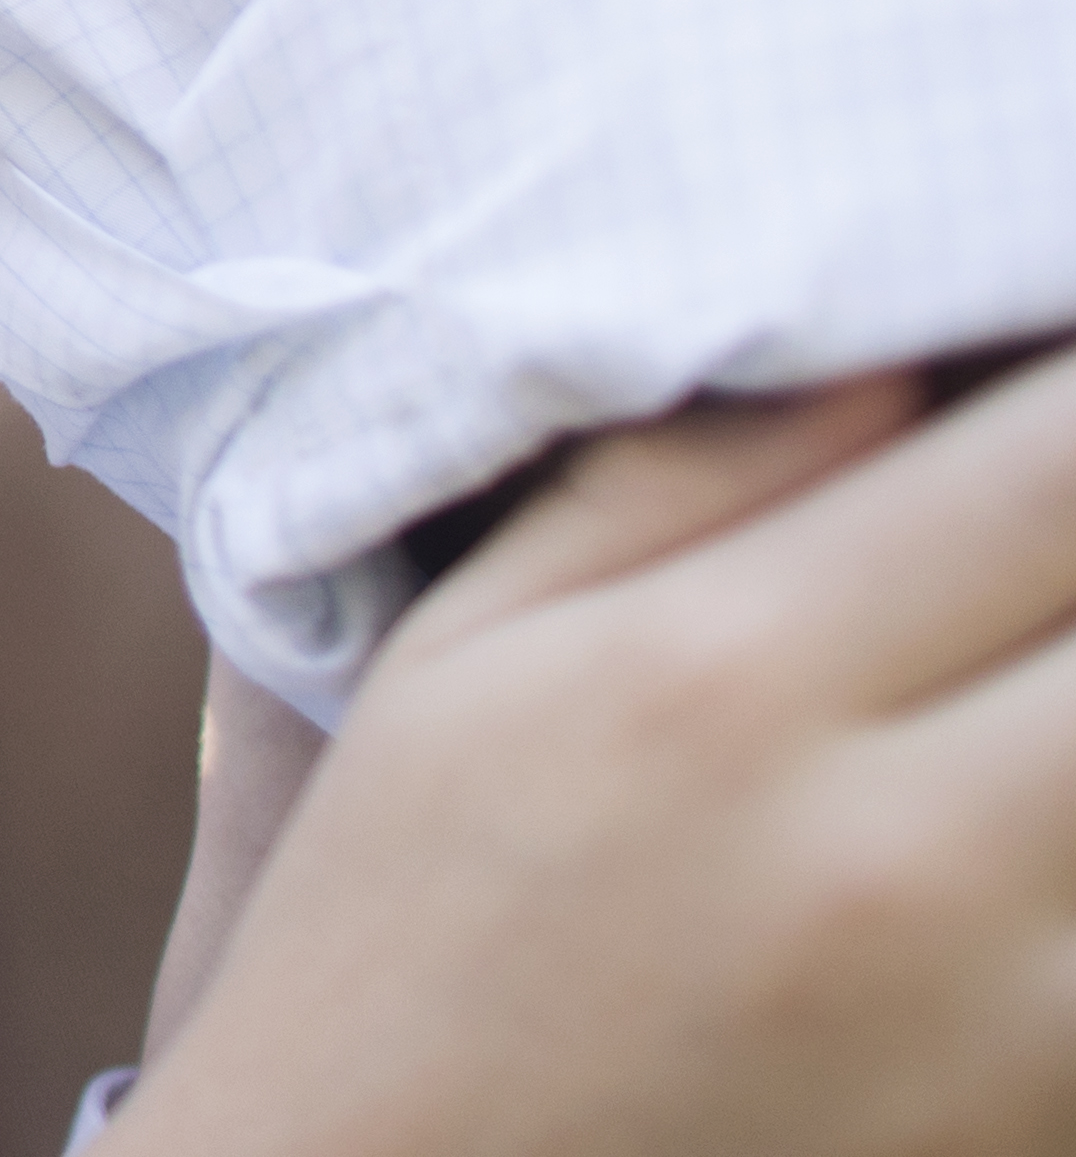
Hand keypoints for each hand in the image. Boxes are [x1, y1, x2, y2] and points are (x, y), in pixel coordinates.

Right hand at [125, 356, 1075, 1155]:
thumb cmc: (412, 920)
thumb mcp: (470, 652)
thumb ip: (675, 480)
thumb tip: (887, 344)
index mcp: (721, 681)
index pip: (1052, 467)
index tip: (1059, 373)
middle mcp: (898, 849)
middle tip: (1033, 563)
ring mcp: (1011, 1016)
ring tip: (1009, 683)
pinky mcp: (1053, 1122)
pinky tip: (1002, 809)